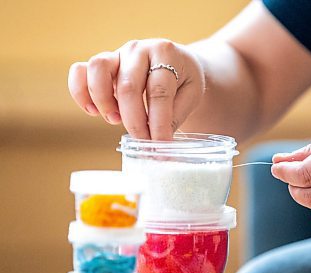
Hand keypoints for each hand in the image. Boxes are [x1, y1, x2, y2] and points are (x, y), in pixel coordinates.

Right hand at [68, 39, 204, 139]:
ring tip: (115, 121)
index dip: (158, 122)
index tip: (161, 145)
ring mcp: (117, 53)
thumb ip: (175, 114)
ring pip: (98, 69)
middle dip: (134, 121)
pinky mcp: (102, 63)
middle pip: (129, 86)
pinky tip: (93, 112)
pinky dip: (81, 93)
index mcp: (165, 53)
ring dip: (104, 101)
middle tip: (143, 142)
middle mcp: (138, 49)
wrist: (177, 63)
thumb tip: (158, 141)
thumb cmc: (184, 80)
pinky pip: (80, 71)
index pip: (158, 91)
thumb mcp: (190, 95)